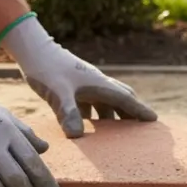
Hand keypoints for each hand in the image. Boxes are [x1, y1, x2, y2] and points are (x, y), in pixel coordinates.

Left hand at [0, 13, 156, 137]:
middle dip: (131, 112)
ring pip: (106, 101)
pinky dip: (94, 114)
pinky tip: (86, 126)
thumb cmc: (46, 68)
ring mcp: (85, 84)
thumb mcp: (58, 93)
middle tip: (140, 127)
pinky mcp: (74, 85)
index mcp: (99, 84)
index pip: (125, 98)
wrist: (32, 50)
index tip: (154, 120)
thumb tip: (77, 136)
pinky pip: (91, 102)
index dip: (139, 110)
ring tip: (115, 134)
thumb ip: (68, 113)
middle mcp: (96, 83)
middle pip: (121, 98)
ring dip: (112, 115)